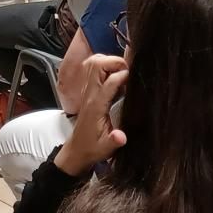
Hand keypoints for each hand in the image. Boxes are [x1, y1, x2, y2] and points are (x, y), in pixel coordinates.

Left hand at [54, 54, 127, 174]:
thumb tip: (121, 136)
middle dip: (115, 62)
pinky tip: (118, 78)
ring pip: (94, 64)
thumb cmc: (92, 148)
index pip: (108, 82)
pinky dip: (107, 67)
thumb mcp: (106, 148)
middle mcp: (90, 94)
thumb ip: (114, 141)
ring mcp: (88, 91)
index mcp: (96, 105)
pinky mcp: (90, 92)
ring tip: (124, 72)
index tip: (135, 79)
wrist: (77, 151)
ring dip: (110, 62)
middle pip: (97, 64)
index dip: (123, 76)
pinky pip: (95, 71)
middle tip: (129, 71)